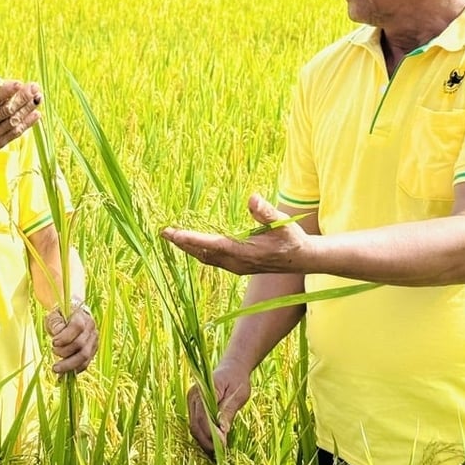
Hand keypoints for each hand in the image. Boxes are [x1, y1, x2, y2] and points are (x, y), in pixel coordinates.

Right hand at [0, 78, 42, 165]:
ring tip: (39, 97)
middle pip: (5, 110)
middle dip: (22, 97)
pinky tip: (36, 114)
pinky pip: (13, 134)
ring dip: (27, 108)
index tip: (19, 83)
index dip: (6, 91)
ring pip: (12, 121)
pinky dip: (26, 124)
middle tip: (35, 86)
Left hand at [44, 299, 97, 374]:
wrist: (73, 318)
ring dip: (68, 365)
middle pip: (80, 344)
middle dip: (64, 352)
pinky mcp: (92, 351)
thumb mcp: (54, 315)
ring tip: (55, 368)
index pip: (77, 327)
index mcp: (82, 316)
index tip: (53, 342)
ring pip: (84, 357)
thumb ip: (55, 323)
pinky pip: (85, 364)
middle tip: (53, 351)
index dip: (65, 337)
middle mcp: (91, 328)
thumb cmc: (61, 316)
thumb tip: (57, 333)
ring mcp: (94, 341)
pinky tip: (63, 373)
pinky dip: (74, 370)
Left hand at [161, 194, 308, 275]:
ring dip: (188, 248)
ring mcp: (235, 267)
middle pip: (201, 254)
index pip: (210, 245)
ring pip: (205, 258)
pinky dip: (198, 251)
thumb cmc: (291, 238)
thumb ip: (265, 212)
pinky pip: (211, 260)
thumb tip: (252, 197)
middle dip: (181, 243)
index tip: (172, 233)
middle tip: (163, 232)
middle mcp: (235, 263)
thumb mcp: (281, 222)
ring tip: (172, 237)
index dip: (190, 239)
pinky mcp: (237, 266)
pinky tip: (192, 245)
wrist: (301, 259)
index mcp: (242, 252)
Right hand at [188, 361, 251, 456]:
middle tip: (221, 455)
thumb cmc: (237, 380)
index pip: (203, 417)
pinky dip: (204, 436)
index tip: (223, 446)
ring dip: (205, 442)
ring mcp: (191, 402)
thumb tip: (222, 432)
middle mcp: (193, 396)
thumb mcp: (238, 396)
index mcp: (203, 390)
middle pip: (195, 425)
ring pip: (194, 427)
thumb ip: (228, 412)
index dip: (211, 433)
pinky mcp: (194, 408)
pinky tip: (215, 446)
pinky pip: (197, 425)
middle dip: (207, 442)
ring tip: (218, 454)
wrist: (232, 368)